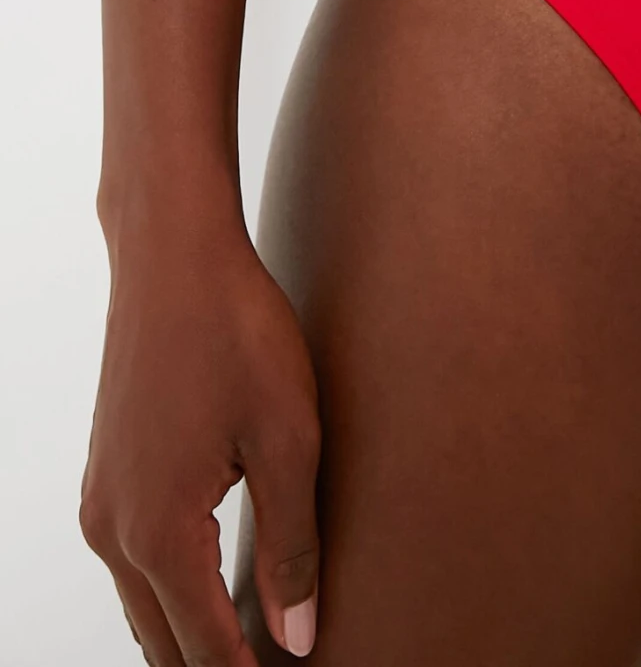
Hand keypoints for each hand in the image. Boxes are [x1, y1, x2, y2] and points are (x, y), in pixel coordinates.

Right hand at [80, 222, 320, 662]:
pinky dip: (171, 592)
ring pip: (145, 606)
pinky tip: (213, 588)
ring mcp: (101, 503)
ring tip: (251, 645)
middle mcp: (114, 530)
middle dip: (215, 666)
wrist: (173, 255)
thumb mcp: (288, 439)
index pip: (207, 650)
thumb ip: (292, 547)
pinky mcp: (106, 476)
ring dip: (191, 634)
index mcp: (159, 532)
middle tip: (273, 663)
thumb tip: (297, 637)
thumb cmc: (236, 332)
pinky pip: (135, 563)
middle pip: (164, 642)